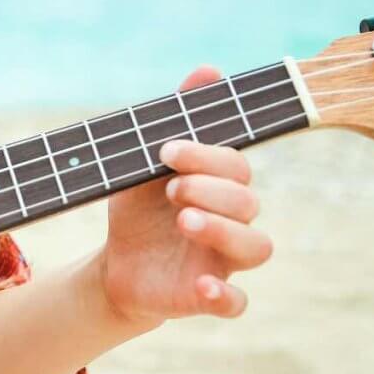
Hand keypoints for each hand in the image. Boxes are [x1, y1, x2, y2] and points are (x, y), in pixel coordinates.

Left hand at [100, 66, 272, 325]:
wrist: (117, 264)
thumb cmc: (139, 210)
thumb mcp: (143, 164)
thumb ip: (177, 118)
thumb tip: (209, 69)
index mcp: (219, 186)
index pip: (234, 166)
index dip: (205, 157)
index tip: (165, 151)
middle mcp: (232, 221)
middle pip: (248, 203)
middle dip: (211, 191)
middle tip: (171, 190)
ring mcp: (224, 260)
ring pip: (256, 248)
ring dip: (223, 232)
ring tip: (184, 220)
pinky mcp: (209, 296)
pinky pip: (237, 304)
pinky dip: (225, 296)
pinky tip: (201, 286)